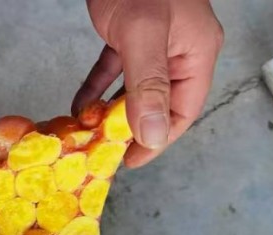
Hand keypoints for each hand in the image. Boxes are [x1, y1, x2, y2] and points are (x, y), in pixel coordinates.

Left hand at [75, 0, 223, 166]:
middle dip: (131, 130)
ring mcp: (154, 43)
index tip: (130, 161)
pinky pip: (114, 71)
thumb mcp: (143, 35)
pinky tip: (77, 106)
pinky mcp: (128, 34)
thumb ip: (148, 86)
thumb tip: (151, 135)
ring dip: (110, 113)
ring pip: (134, 90)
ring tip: (87, 137)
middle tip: (103, 153)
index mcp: (195, 54)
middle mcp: (178, 51)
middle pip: (158, 103)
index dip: (158, 140)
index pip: (181, 111)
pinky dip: (96, 89)